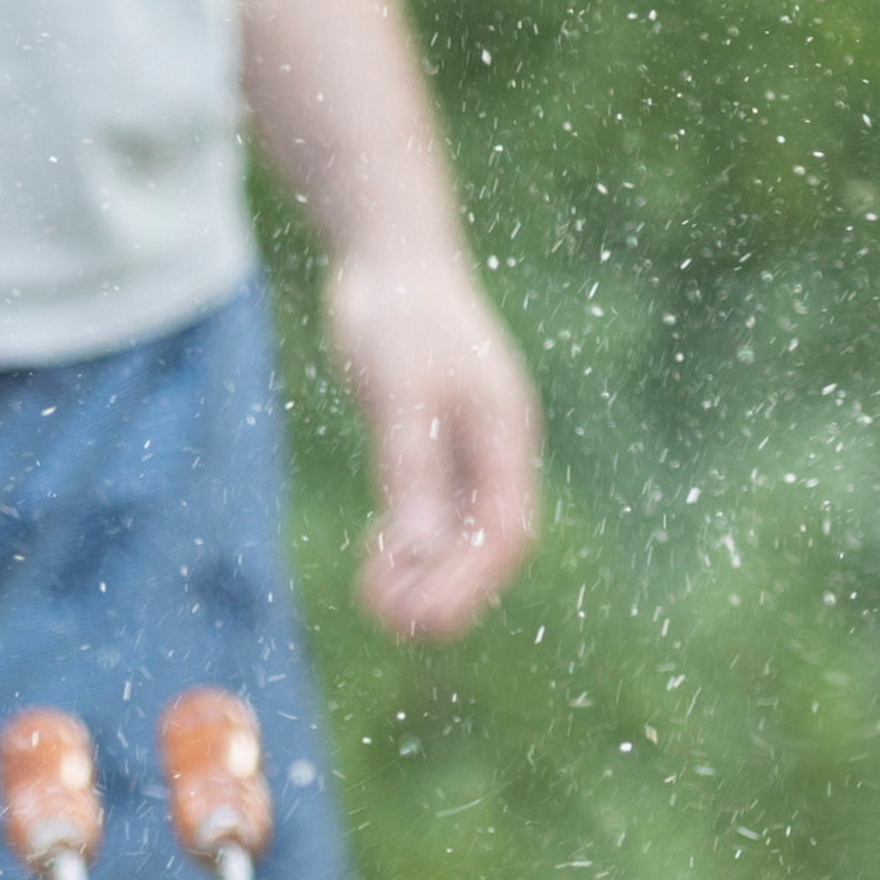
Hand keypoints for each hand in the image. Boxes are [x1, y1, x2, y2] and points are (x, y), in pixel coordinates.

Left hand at [327, 250, 540, 640]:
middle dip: (444, 590)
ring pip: (457, 533)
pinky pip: (433, 511)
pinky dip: (408, 544)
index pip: (504, 531)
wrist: (388, 255)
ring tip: (375, 602)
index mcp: (503, 433)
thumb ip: (411, 472)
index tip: (422, 620)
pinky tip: (376, 561)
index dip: (468, 583)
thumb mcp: (400, 394)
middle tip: (391, 624)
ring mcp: (467, 446)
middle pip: (484, 543)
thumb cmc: (399, 314)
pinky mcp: (434, 442)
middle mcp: (494, 447)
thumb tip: (421, 551)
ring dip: (422, 574)